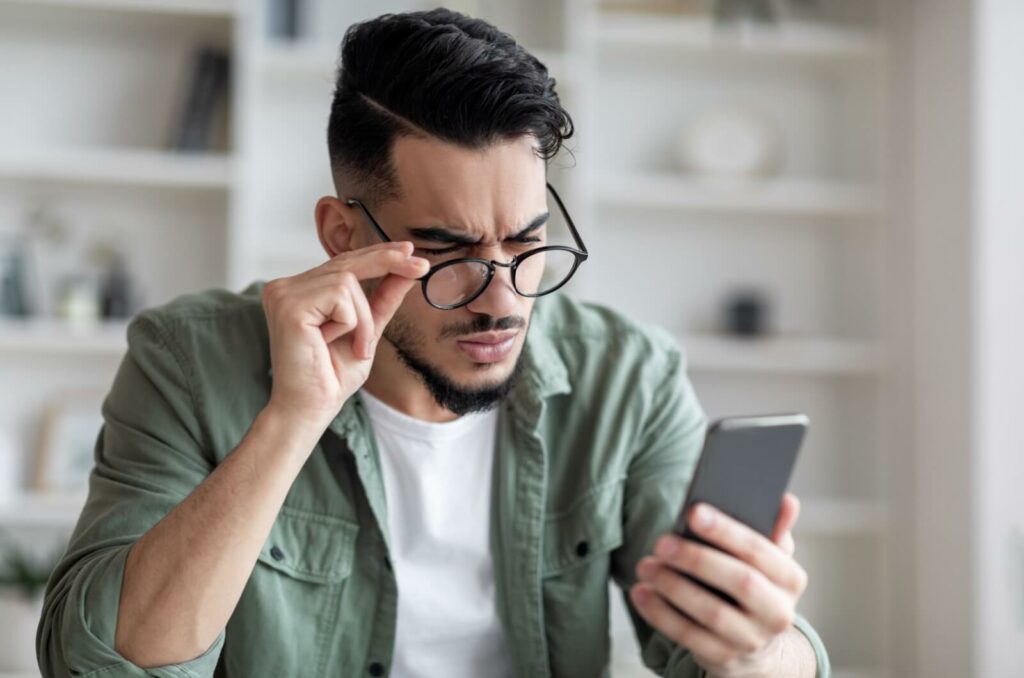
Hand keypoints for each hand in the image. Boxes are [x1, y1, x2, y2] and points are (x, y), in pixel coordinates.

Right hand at [261, 241, 429, 431]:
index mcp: (300, 290)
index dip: (378, 253)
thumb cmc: (332, 375)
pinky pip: (340, 296)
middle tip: (421, 266)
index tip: (409, 250)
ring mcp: (283, 293)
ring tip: (354, 346)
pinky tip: (332, 344)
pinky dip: (351, 323)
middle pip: (346, 261)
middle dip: (388, 262)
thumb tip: (407, 268)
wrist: (312, 408)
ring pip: (348, 280)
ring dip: (362, 318)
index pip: (343, 262)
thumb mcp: (367, 330)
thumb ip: (382, 298)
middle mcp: (286, 287)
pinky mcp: (288, 304)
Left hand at [630, 493, 807, 677]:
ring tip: (646, 566)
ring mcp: (751, 639)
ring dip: (674, 586)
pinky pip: (688, 637)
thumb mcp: (768, 559)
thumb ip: (773, 529)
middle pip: (740, 581)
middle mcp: (778, 613)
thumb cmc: (754, 585)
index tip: (693, 512)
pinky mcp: (723, 658)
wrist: (755, 642)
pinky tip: (641, 593)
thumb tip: (786, 500)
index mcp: (791, 579)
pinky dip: (660, 614)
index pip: (760, 551)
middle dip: (697, 559)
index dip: (727, 531)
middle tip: (661, 542)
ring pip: (712, 612)